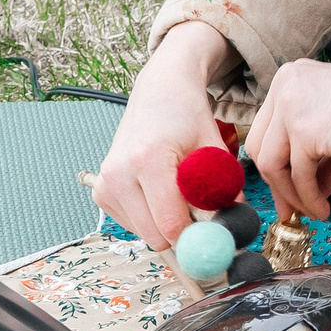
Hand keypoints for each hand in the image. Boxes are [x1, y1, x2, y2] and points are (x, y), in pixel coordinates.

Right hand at [95, 20, 235, 247]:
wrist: (159, 94)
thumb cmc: (188, 117)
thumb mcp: (214, 149)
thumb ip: (223, 190)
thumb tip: (230, 231)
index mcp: (149, 159)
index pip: (171, 223)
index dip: (197, 236)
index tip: (214, 235)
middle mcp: (119, 172)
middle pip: (155, 235)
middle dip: (181, 232)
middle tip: (199, 213)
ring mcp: (105, 183)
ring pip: (143, 234)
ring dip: (164, 223)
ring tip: (176, 191)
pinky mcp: (100, 191)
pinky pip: (131, 224)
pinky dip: (149, 216)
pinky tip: (157, 190)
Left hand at [246, 39, 330, 221]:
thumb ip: (316, 162)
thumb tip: (303, 196)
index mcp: (291, 79)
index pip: (267, 130)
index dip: (274, 167)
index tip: (287, 194)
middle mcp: (284, 86)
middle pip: (260, 147)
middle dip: (277, 185)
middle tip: (293, 211)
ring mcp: (291, 105)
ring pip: (271, 165)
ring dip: (292, 196)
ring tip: (315, 211)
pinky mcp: (305, 130)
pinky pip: (297, 176)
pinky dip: (309, 199)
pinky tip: (325, 208)